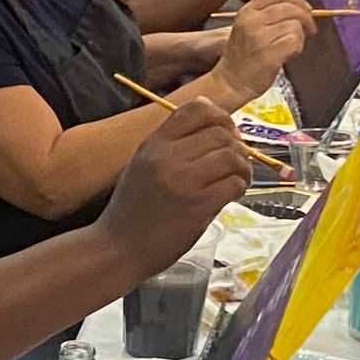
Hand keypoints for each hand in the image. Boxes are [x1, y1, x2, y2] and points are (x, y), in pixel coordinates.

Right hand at [94, 97, 253, 280]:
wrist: (117, 250)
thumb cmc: (132, 211)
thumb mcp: (142, 165)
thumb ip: (172, 144)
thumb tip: (213, 120)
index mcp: (153, 144)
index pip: (196, 109)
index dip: (220, 116)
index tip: (226, 132)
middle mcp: (167, 157)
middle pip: (220, 133)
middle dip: (236, 145)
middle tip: (236, 161)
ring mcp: (183, 181)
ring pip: (231, 156)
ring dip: (242, 166)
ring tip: (237, 178)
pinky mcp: (198, 206)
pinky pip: (234, 183)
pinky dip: (240, 186)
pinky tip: (232, 194)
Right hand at [214, 0, 313, 100]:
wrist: (231, 82)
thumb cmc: (242, 58)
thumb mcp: (248, 28)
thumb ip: (268, 14)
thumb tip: (299, 8)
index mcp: (247, 12)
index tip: (304, 7)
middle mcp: (252, 21)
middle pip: (289, 7)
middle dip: (305, 17)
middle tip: (309, 27)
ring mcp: (260, 37)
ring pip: (294, 24)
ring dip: (300, 35)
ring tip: (292, 44)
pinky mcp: (269, 53)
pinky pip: (295, 41)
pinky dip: (298, 47)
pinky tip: (290, 53)